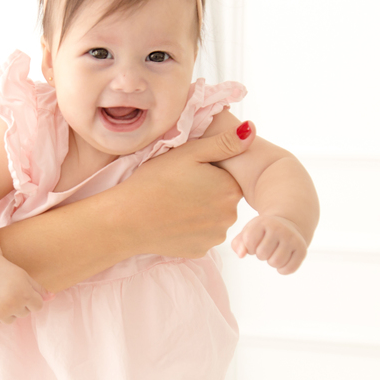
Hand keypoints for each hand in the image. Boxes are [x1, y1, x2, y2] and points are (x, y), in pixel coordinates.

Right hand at [0, 256, 45, 325]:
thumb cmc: (6, 271)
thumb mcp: (25, 277)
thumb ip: (39, 289)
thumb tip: (53, 298)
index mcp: (25, 295)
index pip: (38, 307)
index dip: (32, 299)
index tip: (23, 290)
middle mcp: (13, 305)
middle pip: (24, 314)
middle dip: (19, 304)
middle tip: (8, 291)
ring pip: (11, 320)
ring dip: (8, 312)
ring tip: (0, 296)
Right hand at [120, 122, 256, 257]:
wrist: (127, 219)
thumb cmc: (156, 181)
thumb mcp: (189, 153)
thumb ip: (224, 142)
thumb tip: (252, 129)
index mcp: (230, 189)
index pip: (228, 177)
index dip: (209, 172)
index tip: (188, 173)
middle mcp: (230, 216)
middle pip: (223, 199)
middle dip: (207, 193)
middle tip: (178, 187)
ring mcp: (215, 237)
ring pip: (213, 218)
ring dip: (200, 212)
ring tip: (174, 204)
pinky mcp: (200, 250)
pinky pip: (201, 236)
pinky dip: (190, 229)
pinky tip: (172, 221)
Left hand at [231, 214, 307, 273]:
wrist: (287, 225)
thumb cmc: (263, 232)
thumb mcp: (248, 232)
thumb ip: (238, 244)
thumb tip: (241, 255)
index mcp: (263, 222)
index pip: (249, 243)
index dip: (250, 247)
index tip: (256, 242)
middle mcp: (279, 228)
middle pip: (262, 254)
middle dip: (261, 255)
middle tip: (267, 247)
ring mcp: (292, 238)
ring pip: (276, 263)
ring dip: (272, 262)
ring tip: (274, 253)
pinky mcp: (302, 249)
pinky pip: (289, 269)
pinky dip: (283, 269)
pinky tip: (283, 260)